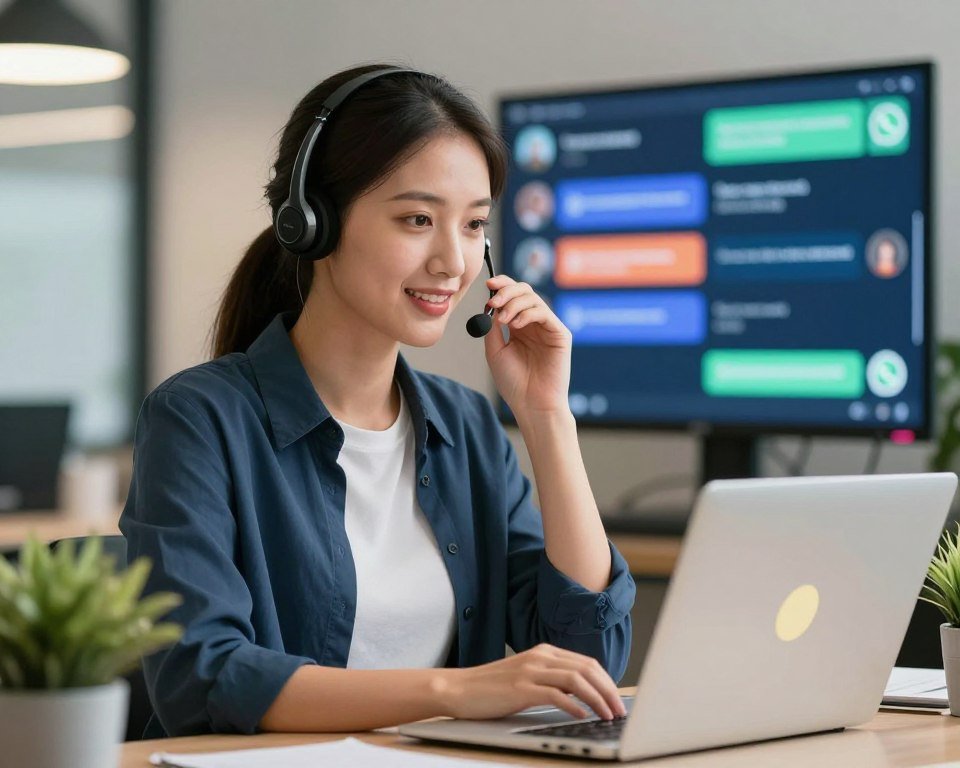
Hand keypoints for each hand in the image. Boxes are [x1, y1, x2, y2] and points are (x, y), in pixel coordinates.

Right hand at [437, 643, 626, 720]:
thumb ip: (552, 680)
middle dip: (609, 691)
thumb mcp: (527, 678)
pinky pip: (555, 694)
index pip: (587, 663)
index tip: (617, 700)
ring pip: (576, 679)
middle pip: (587, 669)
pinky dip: (573, 705)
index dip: (607, 682)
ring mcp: (530, 671)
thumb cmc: (492, 688)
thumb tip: (582, 696)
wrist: (458, 688)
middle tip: (620, 710)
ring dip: (597, 699)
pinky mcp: (520, 688)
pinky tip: (582, 715)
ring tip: (607, 716)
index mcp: (544, 652)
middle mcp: (540, 657)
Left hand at [483, 276, 571, 417]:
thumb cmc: (514, 382)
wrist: (531, 403)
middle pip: (524, 291)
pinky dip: (527, 313)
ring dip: (513, 303)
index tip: (488, 284)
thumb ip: (492, 327)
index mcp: (518, 326)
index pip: (512, 296)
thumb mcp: (495, 351)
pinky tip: (515, 325)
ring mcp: (548, 327)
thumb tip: (489, 305)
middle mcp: (534, 323)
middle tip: (492, 302)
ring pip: (533, 299)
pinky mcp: (560, 334)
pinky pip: (544, 313)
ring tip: (502, 320)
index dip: (502, 286)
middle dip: (506, 292)